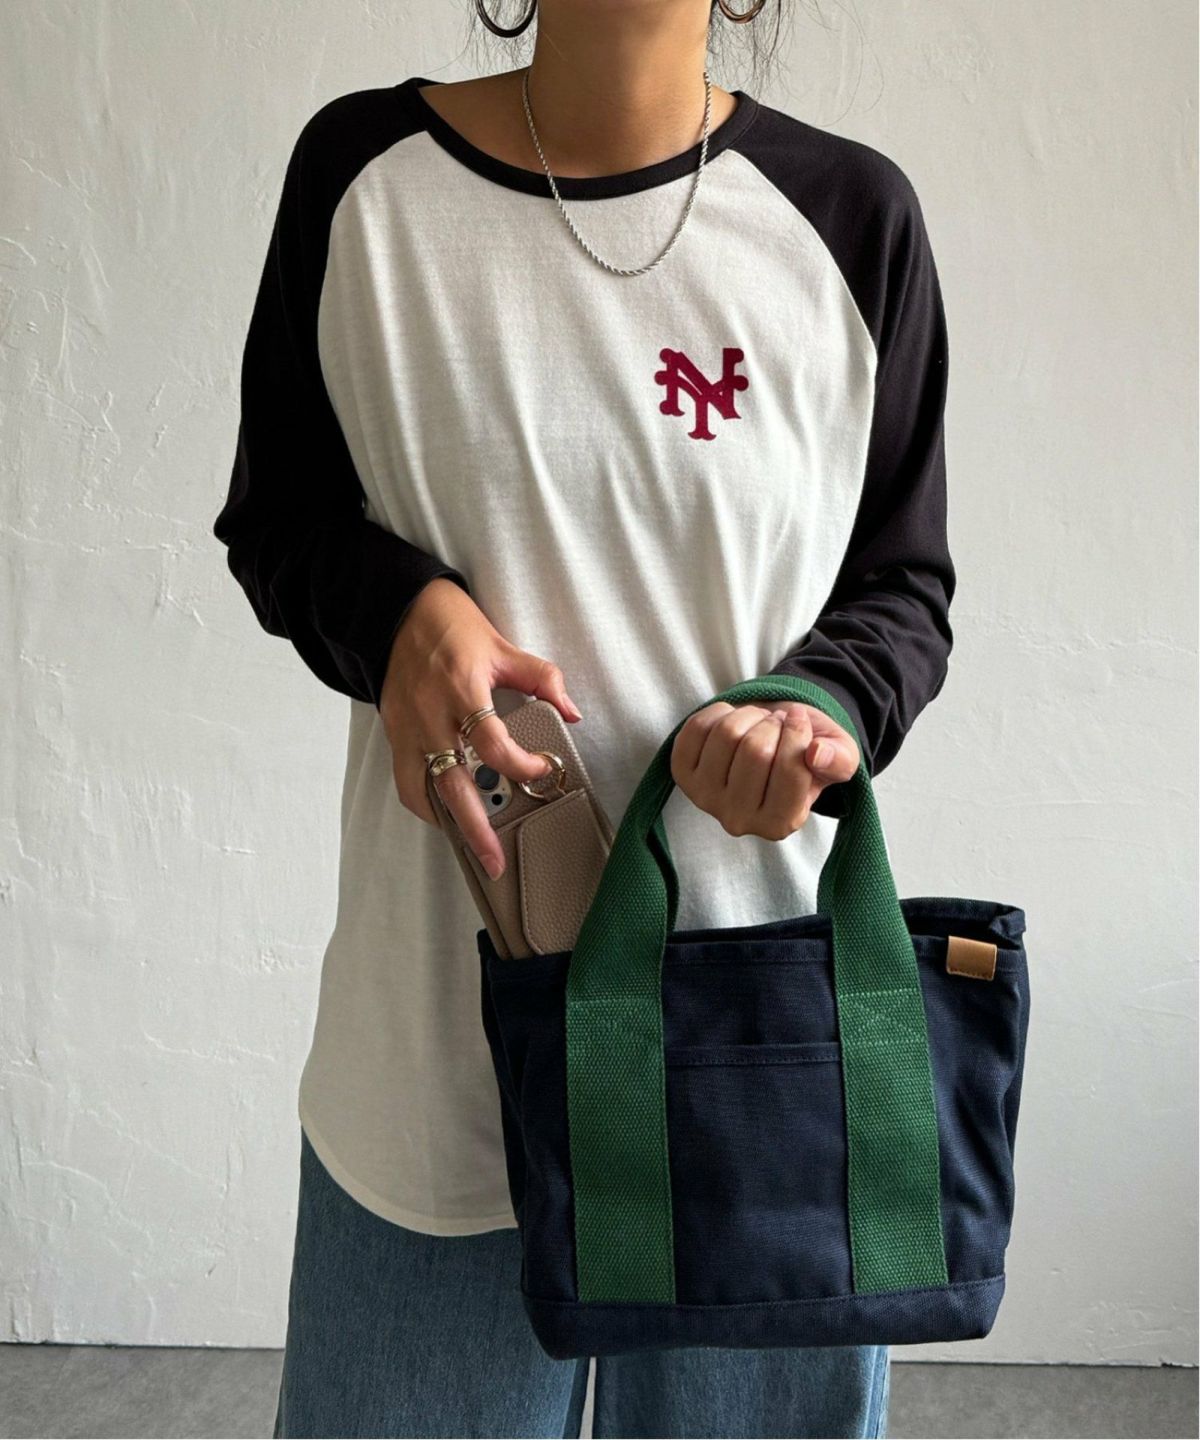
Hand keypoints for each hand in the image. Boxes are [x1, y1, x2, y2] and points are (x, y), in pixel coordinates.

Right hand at [380, 577, 582, 880]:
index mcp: (461, 688)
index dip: (521, 764)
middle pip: (453, 784)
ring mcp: (408, 728)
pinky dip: (425, 804)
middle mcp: (431, 715)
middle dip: (476, 828)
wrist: (397, 612)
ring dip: (447, 824)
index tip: (542, 770)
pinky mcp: (395, 734)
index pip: (492, 743)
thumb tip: (571, 712)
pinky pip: (407, 781)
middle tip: (495, 860)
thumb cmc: (452, 627)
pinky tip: (446, 816)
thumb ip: (541, 678)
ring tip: (472, 849)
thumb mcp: (502, 645)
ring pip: (423, 790)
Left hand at [669, 700, 858, 839]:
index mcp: (781, 824)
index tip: (800, 721)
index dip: (799, 733)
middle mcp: (739, 820)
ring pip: (727, 734)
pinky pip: (697, 727)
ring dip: (748, 714)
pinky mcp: (682, 774)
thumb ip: (838, 759)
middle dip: (773, 723)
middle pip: (756, 751)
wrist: (768, 745)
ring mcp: (706, 799)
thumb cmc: (804, 753)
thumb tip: (818, 754)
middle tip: (778, 723)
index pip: (792, 769)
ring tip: (758, 723)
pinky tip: (732, 721)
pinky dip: (719, 712)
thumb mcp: (838, 756)